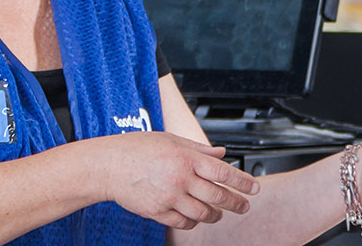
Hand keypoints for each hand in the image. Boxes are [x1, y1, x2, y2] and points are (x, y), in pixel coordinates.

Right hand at [90, 132, 258, 229]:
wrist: (107, 166)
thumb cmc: (137, 149)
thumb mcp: (172, 140)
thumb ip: (199, 149)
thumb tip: (221, 153)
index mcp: (186, 158)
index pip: (223, 172)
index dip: (242, 182)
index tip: (254, 188)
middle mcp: (180, 178)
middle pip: (217, 195)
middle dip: (235, 203)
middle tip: (244, 206)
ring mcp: (169, 197)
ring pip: (203, 212)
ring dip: (215, 215)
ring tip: (219, 214)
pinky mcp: (157, 211)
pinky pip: (183, 222)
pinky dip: (194, 222)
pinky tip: (196, 218)